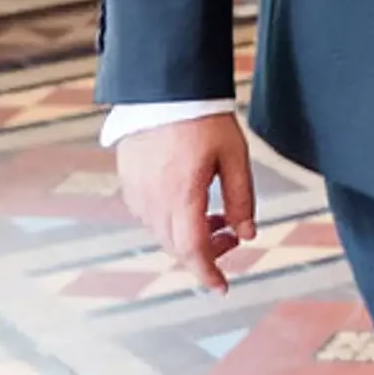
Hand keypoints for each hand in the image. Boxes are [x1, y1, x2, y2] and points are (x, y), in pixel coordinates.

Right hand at [115, 116, 256, 293]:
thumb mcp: (234, 157)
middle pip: (176, 245)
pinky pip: (147, 213)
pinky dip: (170, 219)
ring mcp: (136, 189)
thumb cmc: (203, 117)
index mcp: (181, 195)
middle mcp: (153, 198)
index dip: (208, 273)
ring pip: (160, 231)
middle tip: (231, 239)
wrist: (165, 87)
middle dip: (205, 252)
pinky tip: (189, 202)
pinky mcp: (127, 178)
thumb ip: (241, 199)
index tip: (221, 287)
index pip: (192, 250)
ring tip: (215, 215)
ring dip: (188, 235)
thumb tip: (246, 235)